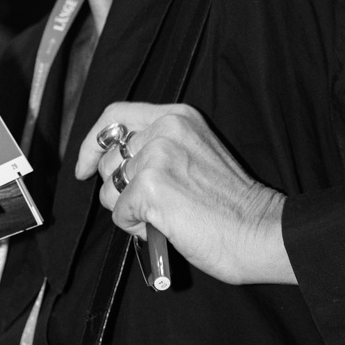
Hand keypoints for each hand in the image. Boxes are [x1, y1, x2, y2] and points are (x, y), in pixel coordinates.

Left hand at [75, 103, 295, 286]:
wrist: (260, 229)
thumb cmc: (231, 203)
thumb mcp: (195, 153)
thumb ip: (158, 147)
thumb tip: (114, 166)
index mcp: (177, 116)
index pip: (115, 115)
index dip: (92, 142)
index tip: (84, 166)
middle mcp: (165, 129)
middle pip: (108, 160)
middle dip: (118, 189)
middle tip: (150, 206)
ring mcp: (156, 157)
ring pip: (109, 190)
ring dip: (130, 211)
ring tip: (164, 216)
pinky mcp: (149, 187)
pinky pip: (119, 214)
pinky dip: (137, 228)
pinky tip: (167, 227)